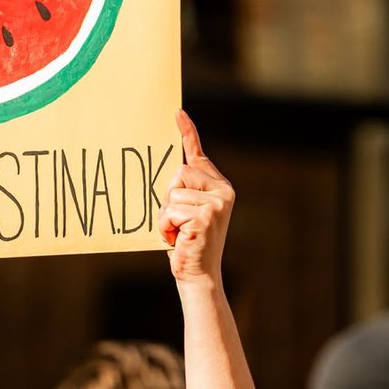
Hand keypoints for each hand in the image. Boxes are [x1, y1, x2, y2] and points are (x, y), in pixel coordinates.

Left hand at [158, 110, 233, 286]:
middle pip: (178, 173)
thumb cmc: (186, 244)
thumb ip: (182, 191)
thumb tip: (169, 172)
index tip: (177, 113)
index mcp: (218, 186)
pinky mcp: (207, 215)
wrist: (198, 275)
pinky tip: (179, 239)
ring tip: (179, 233)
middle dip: (168, 198)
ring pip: (172, 193)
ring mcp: (217, 202)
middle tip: (177, 223)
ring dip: (166, 217)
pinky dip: (166, 226)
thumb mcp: (184, 212)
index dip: (187, 132)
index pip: (198, 154)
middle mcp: (222, 191)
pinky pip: (171, 210)